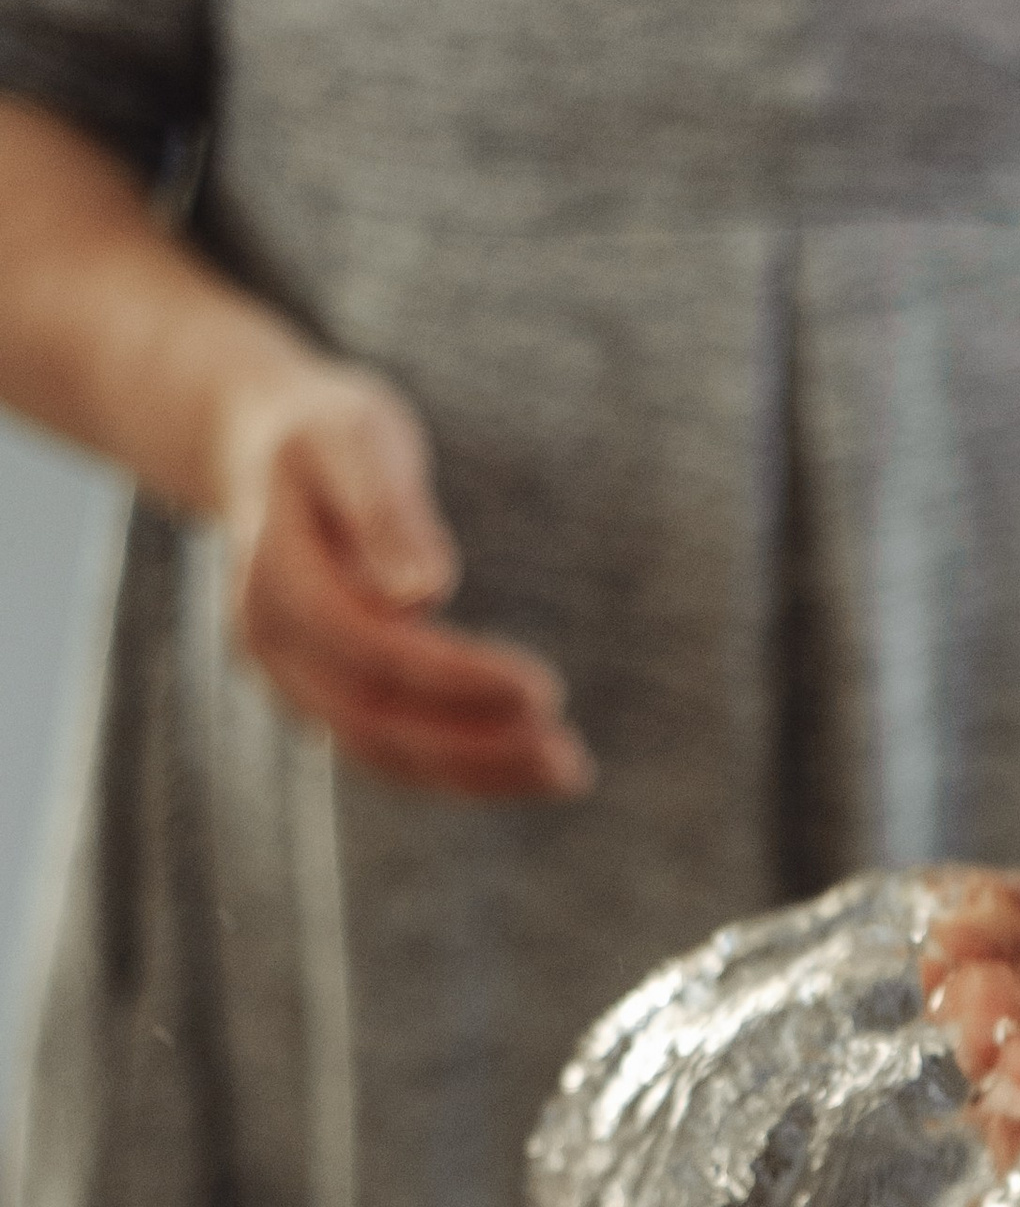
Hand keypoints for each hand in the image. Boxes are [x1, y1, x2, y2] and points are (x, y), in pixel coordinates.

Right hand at [214, 361, 592, 799]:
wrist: (262, 451)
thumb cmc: (327, 433)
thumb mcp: (356, 437)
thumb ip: (385, 510)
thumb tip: (424, 592)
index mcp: (272, 574)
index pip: (368, 646)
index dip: (453, 678)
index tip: (545, 691)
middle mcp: (268, 643)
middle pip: (371, 718)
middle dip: (475, 745)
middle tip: (571, 761)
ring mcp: (288, 679)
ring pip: (379, 751)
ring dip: (475, 772)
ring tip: (567, 773)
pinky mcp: (320, 698)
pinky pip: (387, 751)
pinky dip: (457, 768)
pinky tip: (528, 767)